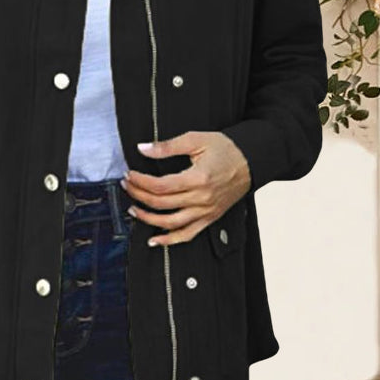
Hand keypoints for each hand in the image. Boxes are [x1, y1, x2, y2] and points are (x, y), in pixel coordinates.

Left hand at [122, 130, 250, 247]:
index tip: (130, 175)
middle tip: (127, 186)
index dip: (141, 182)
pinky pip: (188, 234)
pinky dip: (170, 240)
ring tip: (133, 210)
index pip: (161, 186)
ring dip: (148, 219)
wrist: (252, 161)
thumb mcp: (196, 140)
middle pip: (162, 203)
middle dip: (139, 195)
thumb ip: (167, 146)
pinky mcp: (210, 218)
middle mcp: (202, 198)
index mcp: (198, 178)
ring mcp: (206, 211)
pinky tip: (155, 240)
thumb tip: (143, 148)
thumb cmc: (226, 149)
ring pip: (171, 223)